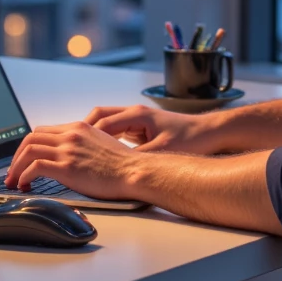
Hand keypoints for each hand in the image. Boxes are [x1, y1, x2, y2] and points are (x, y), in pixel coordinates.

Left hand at [5, 122, 136, 199]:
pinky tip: (25, 185)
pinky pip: (35, 167)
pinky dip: (24, 176)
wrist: (134, 171)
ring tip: (14, 182)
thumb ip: (82, 144)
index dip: (29, 146)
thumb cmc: (123, 164)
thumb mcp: (100, 143)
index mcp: (78, 128)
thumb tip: (70, 156)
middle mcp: (71, 135)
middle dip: (17, 156)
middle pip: (31, 138)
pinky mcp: (67, 167)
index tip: (24, 159)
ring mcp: (68, 150)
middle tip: (13, 172)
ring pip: (29, 150)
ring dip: (16, 167)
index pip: (43, 131)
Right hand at [84, 103, 222, 153]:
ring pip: (106, 122)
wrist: (211, 133)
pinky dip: (105, 139)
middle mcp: (135, 113)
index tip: (74, 149)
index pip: (103, 123)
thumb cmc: (191, 139)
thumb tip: (118, 168)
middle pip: (99, 116)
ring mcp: (138, 118)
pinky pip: (116, 130)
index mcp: (138, 115)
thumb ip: (139, 158)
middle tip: (71, 147)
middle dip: (84, 131)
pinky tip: (101, 154)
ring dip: (93, 135)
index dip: (87, 137)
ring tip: (81, 152)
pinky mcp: (142, 127)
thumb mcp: (163, 152)